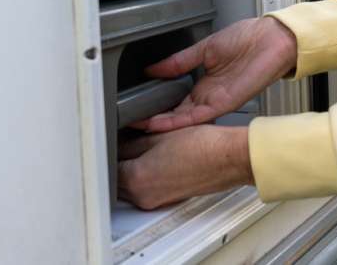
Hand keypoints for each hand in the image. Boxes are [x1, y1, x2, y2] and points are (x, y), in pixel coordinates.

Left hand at [118, 125, 252, 210]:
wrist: (228, 158)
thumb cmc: (202, 146)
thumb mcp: (159, 135)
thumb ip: (132, 141)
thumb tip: (120, 141)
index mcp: (136, 179)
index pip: (108, 166)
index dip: (109, 149)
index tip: (112, 138)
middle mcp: (143, 196)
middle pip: (117, 180)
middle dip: (118, 161)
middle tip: (123, 141)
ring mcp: (156, 201)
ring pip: (130, 187)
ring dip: (130, 170)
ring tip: (140, 148)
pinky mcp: (168, 200)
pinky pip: (147, 189)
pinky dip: (145, 176)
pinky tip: (155, 159)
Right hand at [139, 17, 296, 132]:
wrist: (272, 39)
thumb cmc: (248, 39)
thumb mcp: (205, 48)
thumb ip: (179, 61)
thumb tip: (154, 68)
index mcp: (204, 82)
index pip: (176, 101)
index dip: (157, 106)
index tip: (137, 109)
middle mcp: (209, 95)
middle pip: (177, 114)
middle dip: (154, 121)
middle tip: (130, 124)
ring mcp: (216, 101)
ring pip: (184, 120)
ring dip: (162, 125)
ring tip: (139, 127)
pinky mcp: (224, 103)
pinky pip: (197, 117)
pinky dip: (178, 121)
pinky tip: (161, 124)